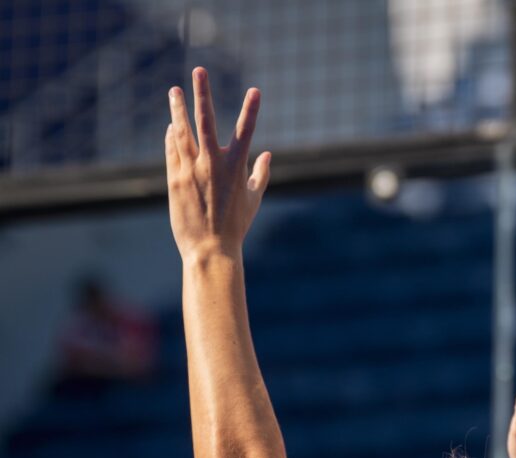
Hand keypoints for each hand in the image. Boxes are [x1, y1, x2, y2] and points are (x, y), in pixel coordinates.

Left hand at [165, 67, 270, 261]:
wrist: (210, 250)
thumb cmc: (235, 228)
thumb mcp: (253, 201)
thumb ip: (260, 175)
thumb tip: (266, 155)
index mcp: (236, 168)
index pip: (246, 131)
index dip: (252, 110)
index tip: (256, 90)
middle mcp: (213, 164)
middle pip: (206, 121)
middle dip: (203, 94)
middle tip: (199, 71)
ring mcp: (191, 170)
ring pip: (183, 131)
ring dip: (178, 109)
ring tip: (174, 92)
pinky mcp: (175, 179)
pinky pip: (173, 150)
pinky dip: (172, 137)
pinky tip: (172, 127)